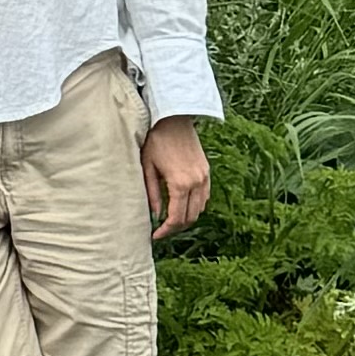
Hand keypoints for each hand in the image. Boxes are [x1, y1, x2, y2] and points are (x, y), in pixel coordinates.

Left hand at [141, 119, 210, 239]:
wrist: (173, 118)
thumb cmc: (156, 140)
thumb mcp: (148, 167)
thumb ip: (151, 193)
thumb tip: (155, 215)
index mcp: (180, 184)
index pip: (176, 218)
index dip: (166, 231)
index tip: (155, 236)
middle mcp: (196, 183)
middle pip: (190, 218)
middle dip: (176, 228)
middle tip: (161, 230)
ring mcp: (204, 177)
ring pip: (200, 209)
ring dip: (187, 218)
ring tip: (170, 219)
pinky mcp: (206, 171)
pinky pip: (205, 197)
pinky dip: (196, 206)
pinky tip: (182, 205)